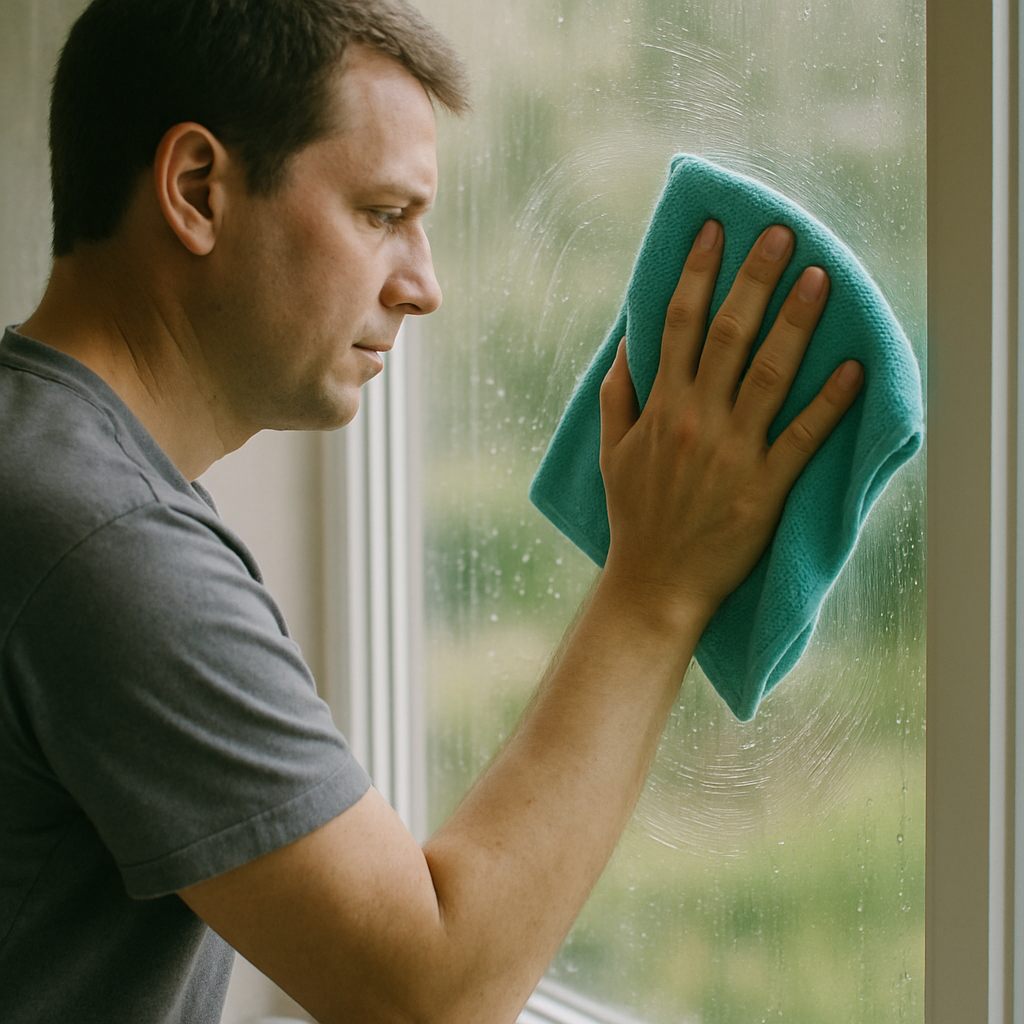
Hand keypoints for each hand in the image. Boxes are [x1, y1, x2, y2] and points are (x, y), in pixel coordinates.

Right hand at [598, 220, 862, 630]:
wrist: (655, 583)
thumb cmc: (635, 517)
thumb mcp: (610, 452)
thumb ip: (617, 395)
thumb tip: (628, 343)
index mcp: (661, 408)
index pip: (677, 324)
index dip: (696, 273)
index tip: (714, 232)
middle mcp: (696, 421)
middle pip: (728, 334)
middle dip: (755, 279)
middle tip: (782, 234)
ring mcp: (733, 452)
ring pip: (768, 374)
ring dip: (796, 324)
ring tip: (820, 279)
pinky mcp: (765, 487)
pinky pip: (802, 436)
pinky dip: (829, 402)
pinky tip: (854, 368)